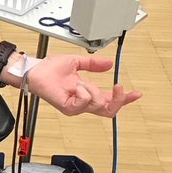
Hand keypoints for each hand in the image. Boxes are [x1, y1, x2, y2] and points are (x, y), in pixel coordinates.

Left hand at [25, 53, 140, 117]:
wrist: (35, 71)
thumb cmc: (49, 69)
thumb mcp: (77, 62)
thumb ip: (94, 65)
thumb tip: (109, 64)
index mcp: (87, 93)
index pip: (110, 101)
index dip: (124, 99)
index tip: (136, 93)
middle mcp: (83, 102)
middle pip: (109, 110)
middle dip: (118, 99)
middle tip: (119, 87)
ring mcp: (75, 107)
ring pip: (98, 105)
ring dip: (94, 90)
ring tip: (81, 82)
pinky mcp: (68, 107)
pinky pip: (84, 102)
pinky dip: (84, 92)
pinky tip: (76, 86)